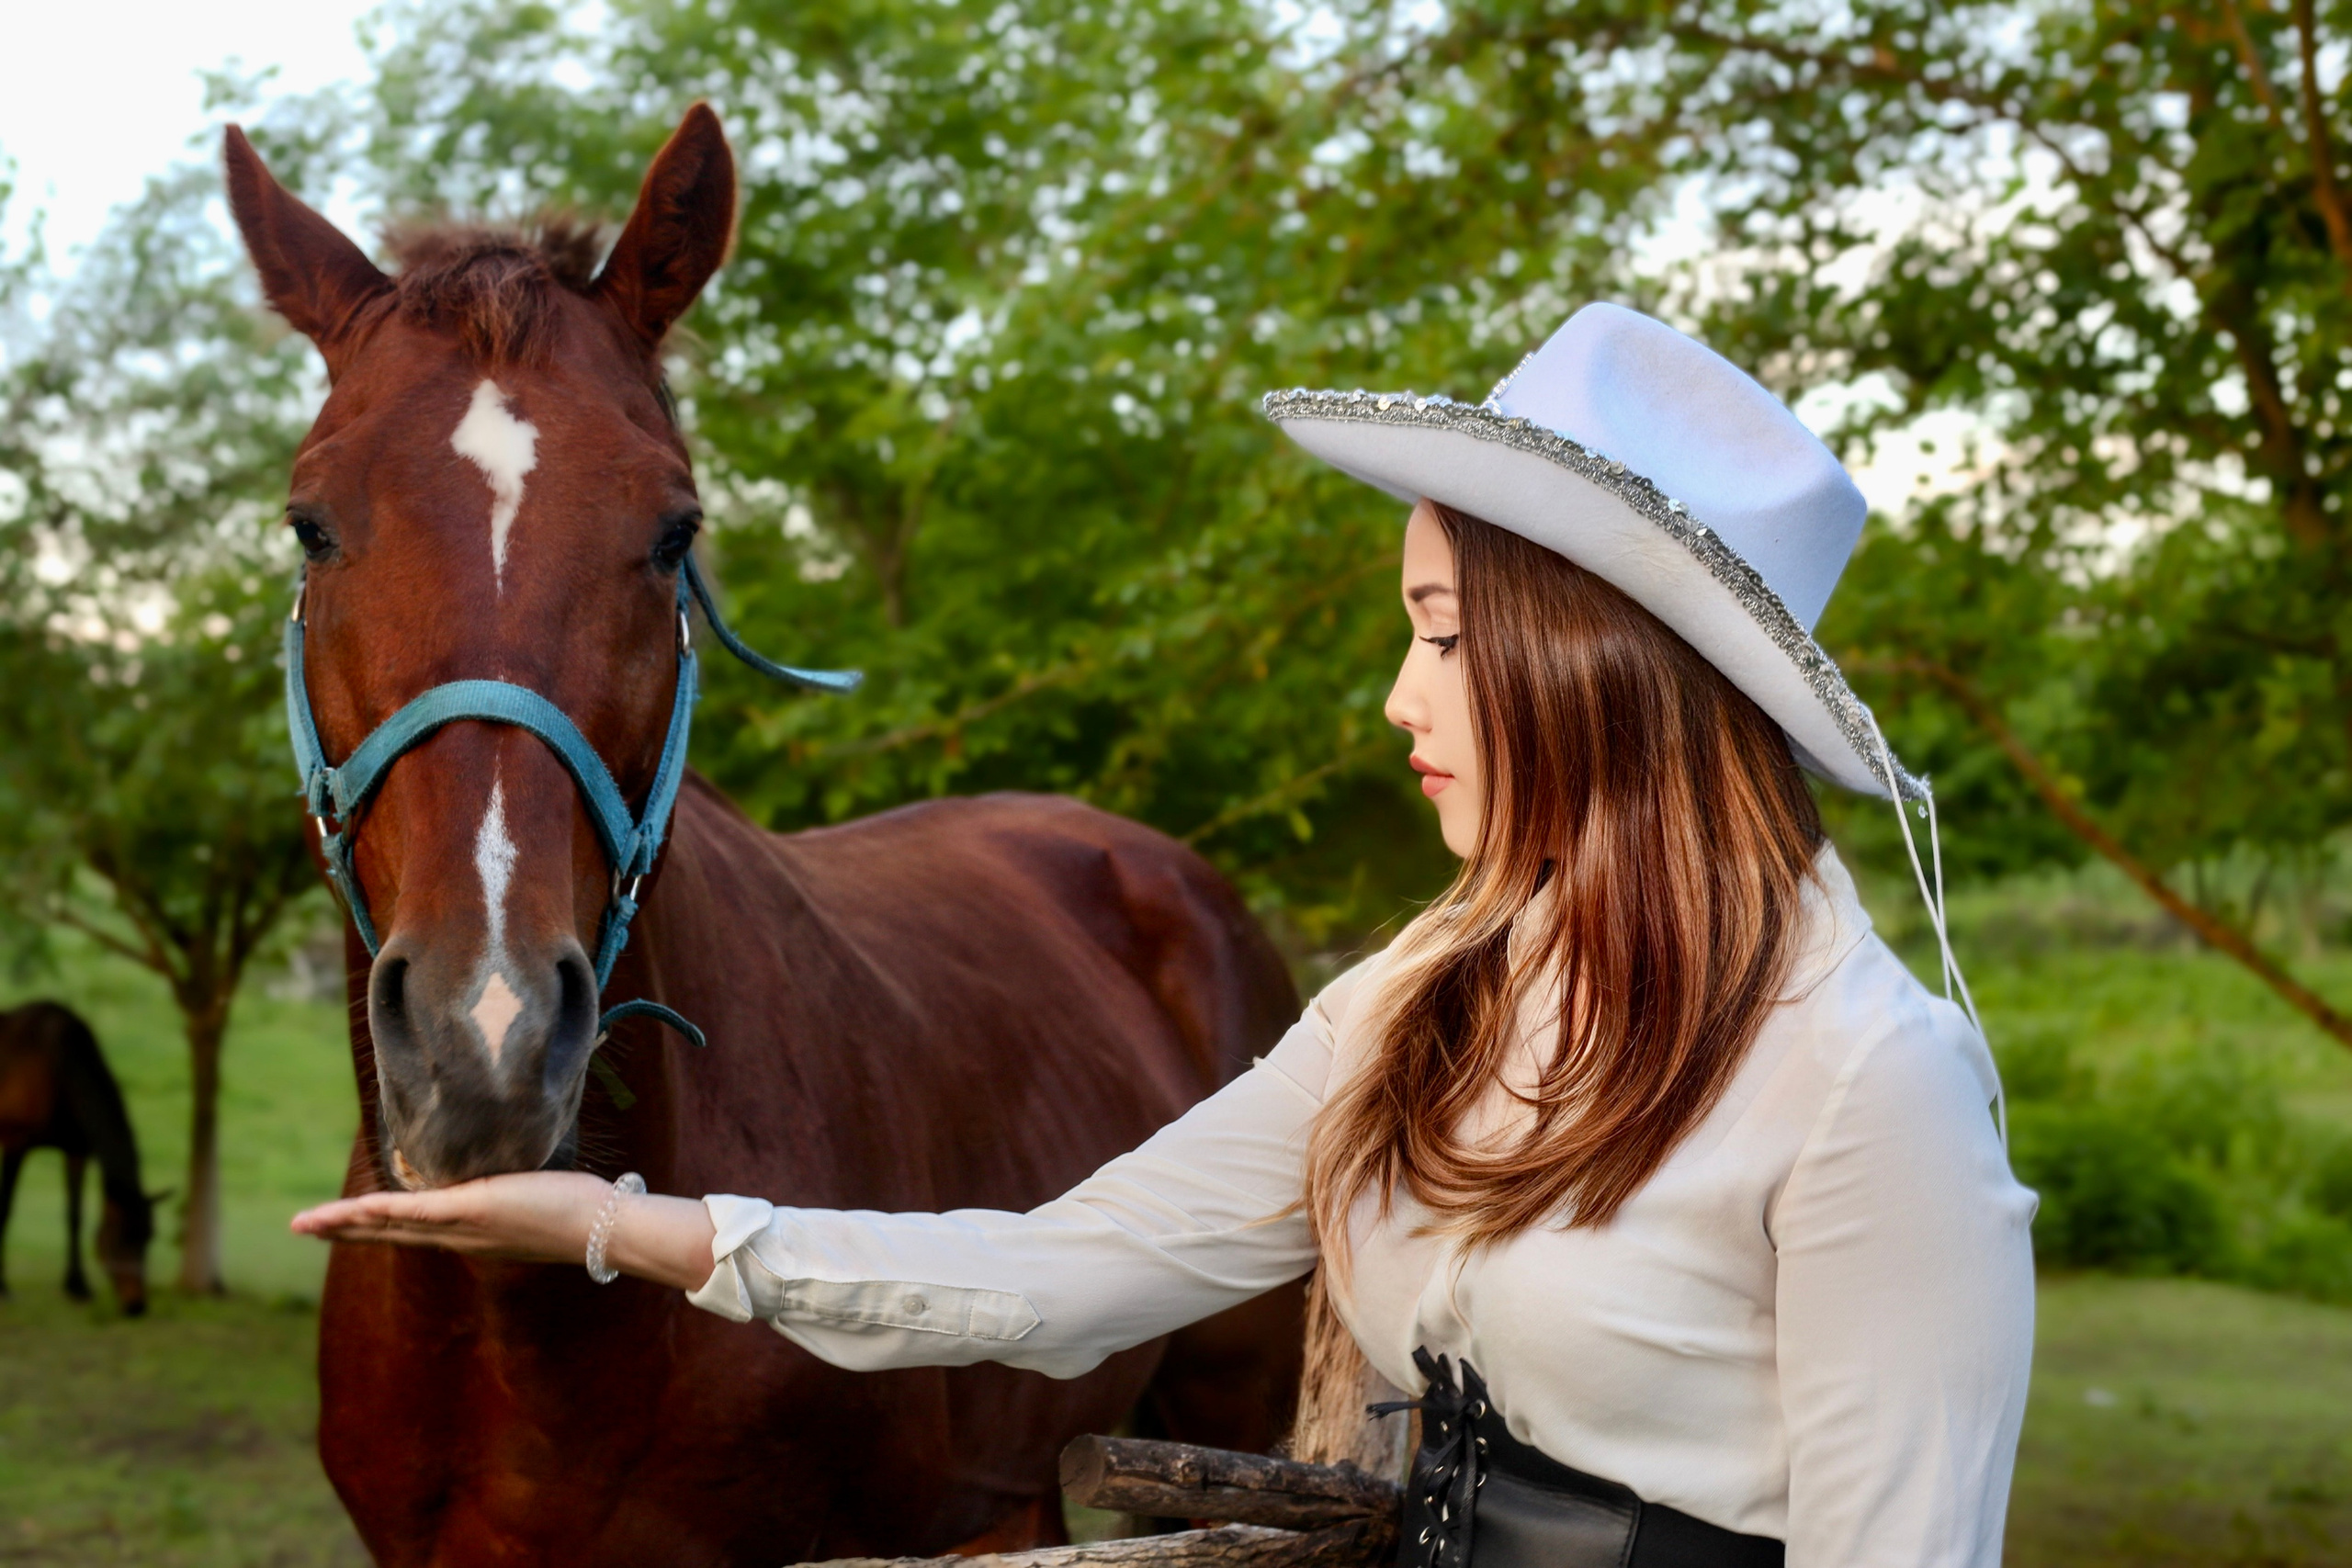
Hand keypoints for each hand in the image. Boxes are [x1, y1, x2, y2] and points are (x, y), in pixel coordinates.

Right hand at [291, 1172, 719, 1289]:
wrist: (604, 1228)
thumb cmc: (584, 1210)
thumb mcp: (540, 1198)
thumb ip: (521, 1188)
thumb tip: (526, 1172)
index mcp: (474, 1235)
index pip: (415, 1229)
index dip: (376, 1226)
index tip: (347, 1222)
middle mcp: (461, 1238)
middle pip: (389, 1233)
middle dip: (344, 1230)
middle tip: (301, 1227)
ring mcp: (462, 1227)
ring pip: (391, 1224)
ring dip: (345, 1223)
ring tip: (305, 1223)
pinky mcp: (471, 1210)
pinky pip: (413, 1211)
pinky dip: (378, 1210)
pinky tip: (348, 1209)